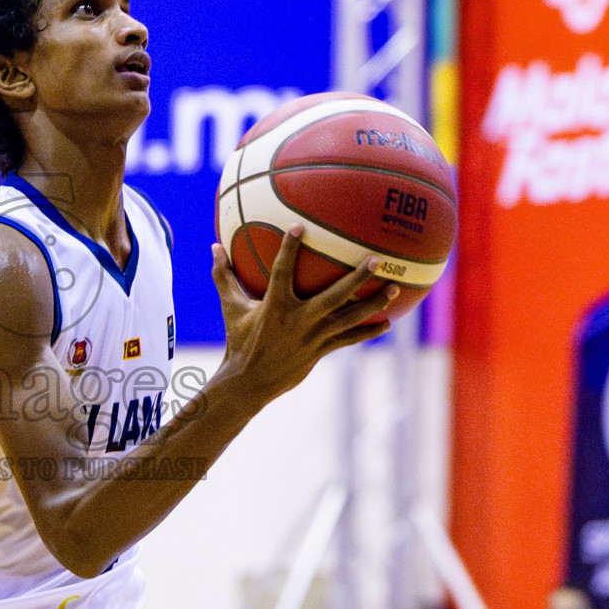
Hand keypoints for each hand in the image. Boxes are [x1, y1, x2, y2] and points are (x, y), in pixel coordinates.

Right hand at [211, 227, 396, 405]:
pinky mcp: (321, 350)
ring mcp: (313, 337)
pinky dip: (368, 331)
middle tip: (375, 258)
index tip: (300, 227)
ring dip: (373, 303)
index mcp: (274, 307)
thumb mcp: (230, 308)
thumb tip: (214, 247)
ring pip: (349, 318)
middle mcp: (298, 320)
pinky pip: (349, 339)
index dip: (289, 249)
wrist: (249, 382)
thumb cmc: (239, 340)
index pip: (282, 272)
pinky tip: (387, 323)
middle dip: (356, 278)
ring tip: (394, 288)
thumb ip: (223, 277)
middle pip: (334, 296)